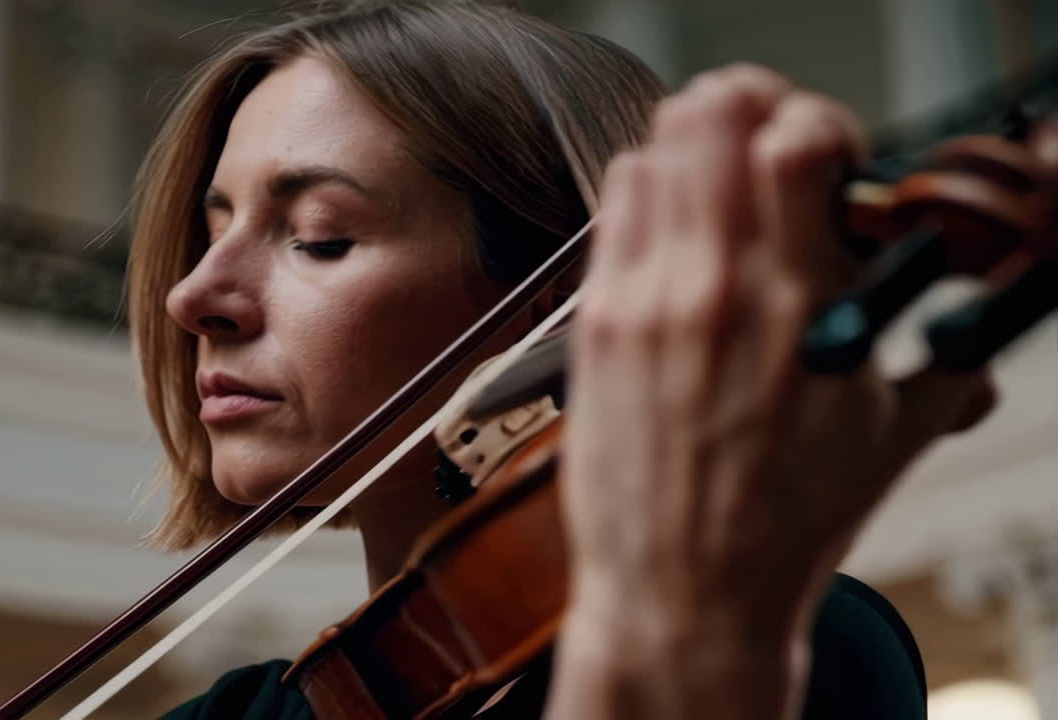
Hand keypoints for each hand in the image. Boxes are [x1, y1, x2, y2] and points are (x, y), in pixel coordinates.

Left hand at [551, 65, 994, 717]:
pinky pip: (613, 210)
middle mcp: (716, 291)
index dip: (817, 122)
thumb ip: (939, 349)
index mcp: (806, 309)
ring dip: (695, 149)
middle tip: (768, 145)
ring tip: (721, 189)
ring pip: (652, 150)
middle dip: (750, 109)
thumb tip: (963, 302)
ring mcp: (645, 304)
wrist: (686, 594)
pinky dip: (647, 193)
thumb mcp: (896, 436)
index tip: (827, 156)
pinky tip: (673, 231)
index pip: (796, 139)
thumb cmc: (788, 524)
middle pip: (709, 115)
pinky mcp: (596, 326)